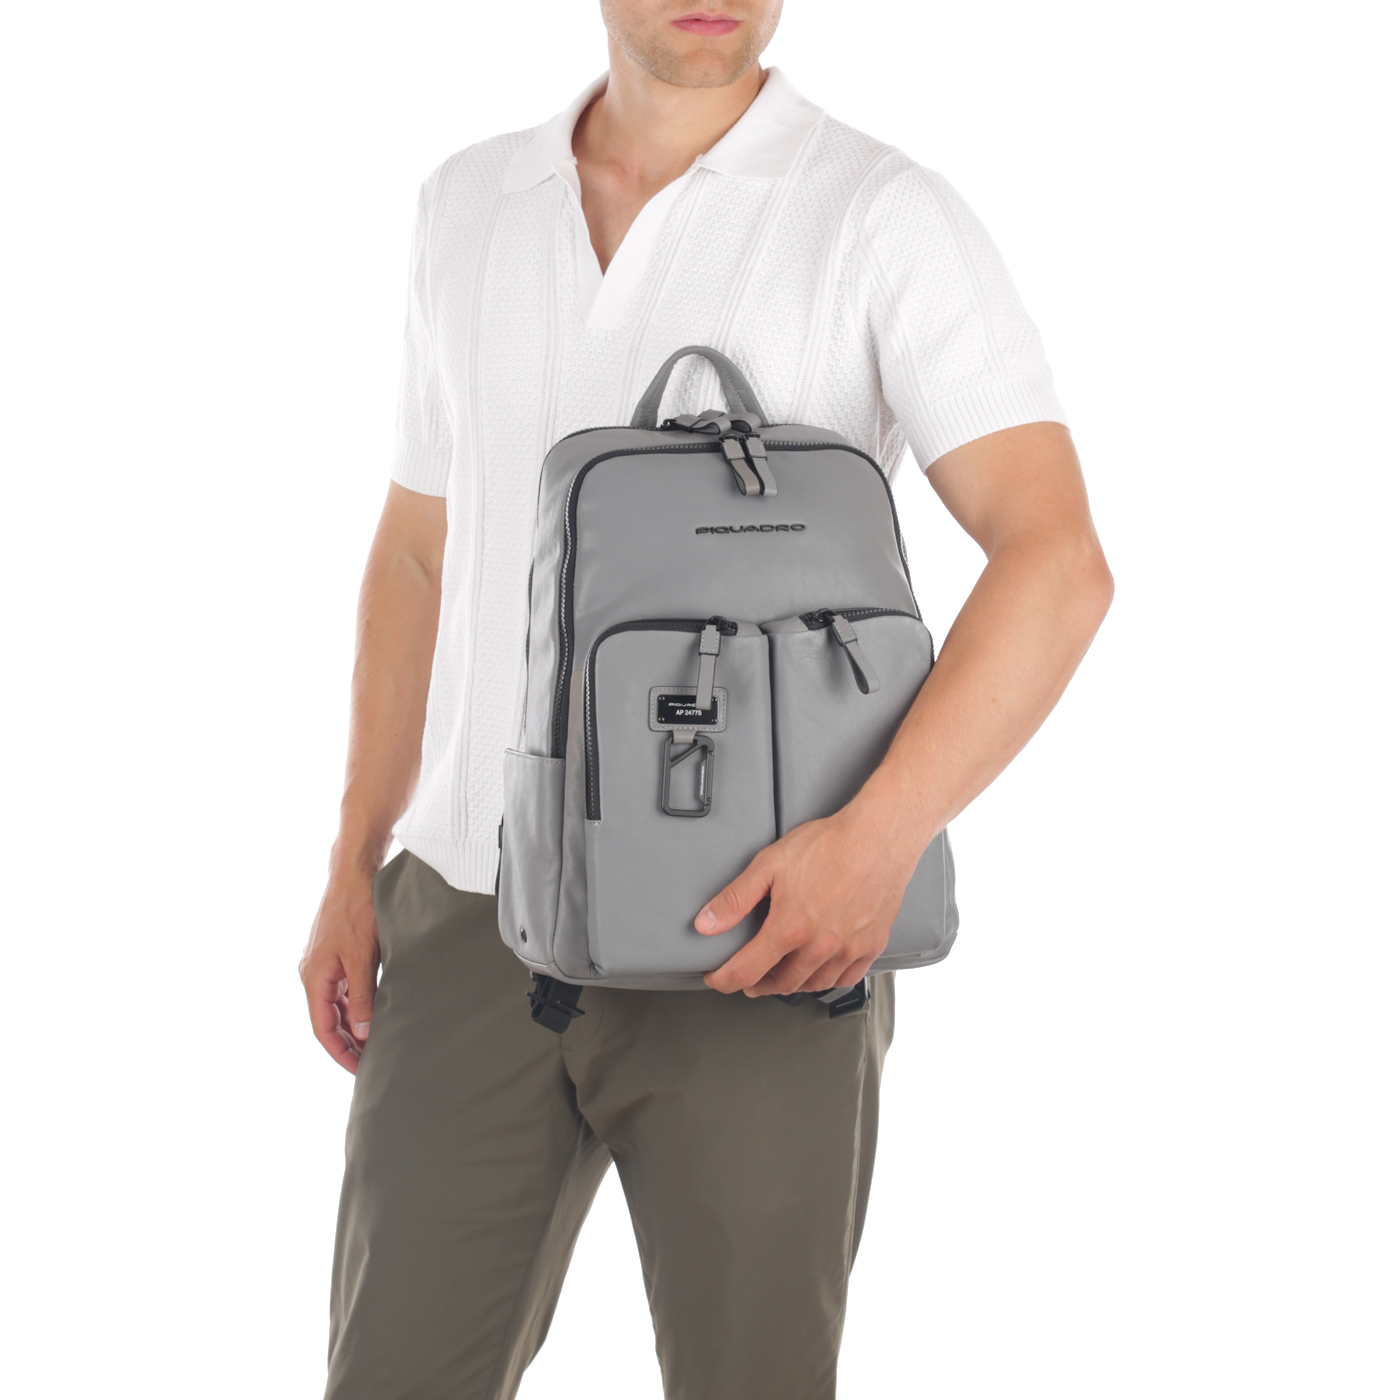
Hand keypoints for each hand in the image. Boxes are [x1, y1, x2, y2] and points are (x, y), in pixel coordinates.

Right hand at [299, 870, 380, 1072]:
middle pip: (328, 1020)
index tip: (359, 1071)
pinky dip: (356, 1006)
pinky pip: (343, 990)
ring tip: (374, 1046)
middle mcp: (314, 974)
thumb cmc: (357, 910)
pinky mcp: (336, 955)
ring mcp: (324, 964)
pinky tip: (373, 1015)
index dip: (340, 1052)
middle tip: (370, 1065)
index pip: (323, 1028)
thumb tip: (361, 1032)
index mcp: (314, 977)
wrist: (355, 874)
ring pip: (336, 1006)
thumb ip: (362, 995)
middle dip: (347, 1044)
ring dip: (352, 1027)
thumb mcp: (362, 957)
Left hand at [695, 799, 921, 996]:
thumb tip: (706, 923)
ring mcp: (848, 950)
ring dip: (790, 984)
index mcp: (790, 928)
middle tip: (747, 978)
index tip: (717, 978)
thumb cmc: (831, 844)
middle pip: (780, 983)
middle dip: (756, 984)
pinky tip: (819, 971)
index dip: (724, 980)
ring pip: (812, 985)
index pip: (746, 972)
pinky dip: (827, 981)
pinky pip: (846, 979)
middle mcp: (819, 946)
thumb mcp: (770, 864)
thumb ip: (735, 898)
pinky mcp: (871, 946)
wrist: (879, 837)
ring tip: (778, 974)